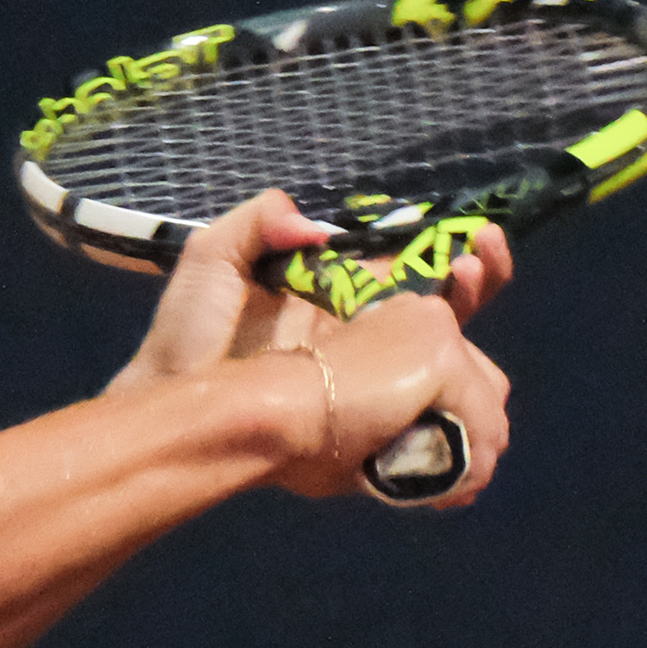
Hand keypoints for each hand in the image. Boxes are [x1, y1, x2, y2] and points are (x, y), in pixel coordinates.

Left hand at [107, 190, 514, 504]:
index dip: (451, 249)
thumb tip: (313, 222)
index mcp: (338, 289)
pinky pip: (422, 419)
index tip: (472, 237)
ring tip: (473, 302)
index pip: (412, 263)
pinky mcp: (362, 427)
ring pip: (446, 365)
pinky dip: (456, 410)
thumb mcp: (214, 258)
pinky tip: (468, 390)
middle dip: (476, 283)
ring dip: (473, 340)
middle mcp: (363, 333)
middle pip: (442, 310)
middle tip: (476, 264)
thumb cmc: (186, 336)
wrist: (170, 409)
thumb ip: (259, 220)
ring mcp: (367, 382)